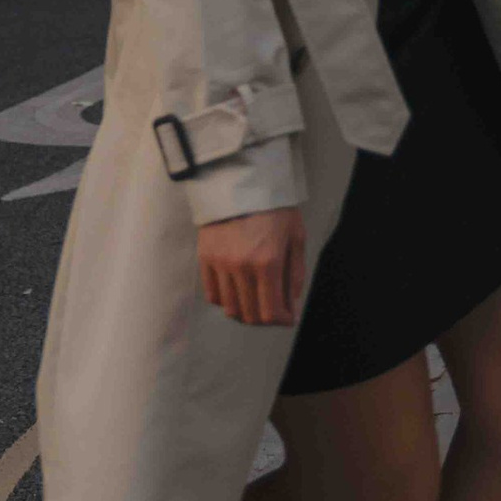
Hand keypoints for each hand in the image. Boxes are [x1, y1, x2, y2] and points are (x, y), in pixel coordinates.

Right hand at [196, 206, 306, 327]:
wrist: (241, 180)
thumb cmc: (274, 207)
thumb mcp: (295, 236)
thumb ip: (295, 274)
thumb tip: (292, 305)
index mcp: (268, 263)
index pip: (270, 313)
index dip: (281, 321)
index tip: (287, 317)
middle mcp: (241, 267)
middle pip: (249, 315)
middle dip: (265, 318)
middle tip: (273, 310)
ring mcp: (220, 263)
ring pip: (230, 308)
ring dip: (245, 312)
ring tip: (255, 302)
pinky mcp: (205, 257)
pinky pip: (212, 294)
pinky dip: (225, 300)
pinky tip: (236, 292)